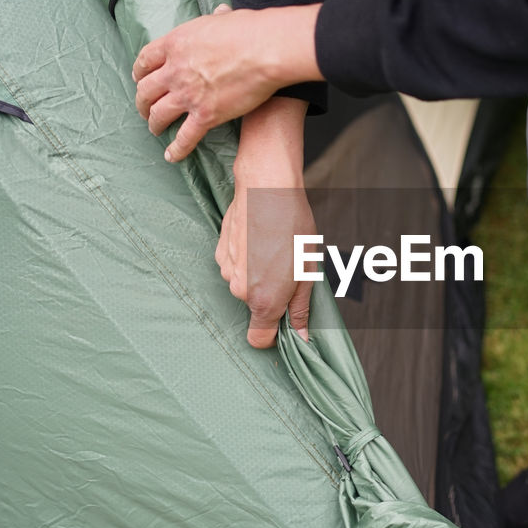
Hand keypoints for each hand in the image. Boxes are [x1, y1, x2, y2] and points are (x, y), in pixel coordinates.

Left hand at [132, 2, 322, 161]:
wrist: (266, 49)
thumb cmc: (250, 30)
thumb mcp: (222, 18)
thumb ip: (214, 20)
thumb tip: (220, 13)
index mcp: (175, 43)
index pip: (145, 60)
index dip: (139, 72)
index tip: (139, 79)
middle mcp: (175, 70)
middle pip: (145, 90)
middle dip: (141, 102)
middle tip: (145, 108)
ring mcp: (188, 94)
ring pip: (158, 114)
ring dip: (154, 123)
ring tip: (155, 129)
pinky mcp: (205, 115)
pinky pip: (184, 137)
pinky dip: (176, 149)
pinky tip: (171, 156)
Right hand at [216, 97, 313, 347]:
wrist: (267, 189)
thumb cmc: (293, 226)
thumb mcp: (308, 270)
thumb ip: (301, 308)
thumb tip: (302, 337)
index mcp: (265, 300)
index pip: (259, 339)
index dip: (273, 335)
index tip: (284, 322)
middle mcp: (241, 290)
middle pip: (255, 308)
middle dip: (270, 296)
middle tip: (287, 269)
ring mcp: (228, 271)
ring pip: (245, 287)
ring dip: (258, 276)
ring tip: (273, 250)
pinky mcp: (220, 253)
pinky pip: (236, 268)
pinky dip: (246, 261)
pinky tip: (258, 240)